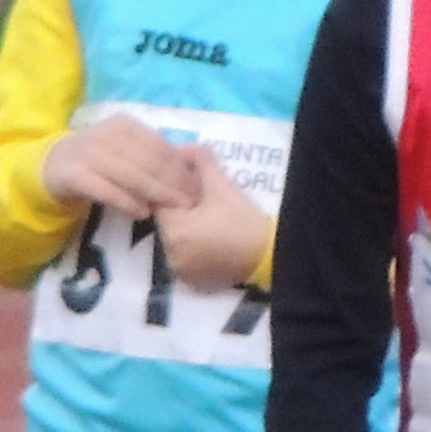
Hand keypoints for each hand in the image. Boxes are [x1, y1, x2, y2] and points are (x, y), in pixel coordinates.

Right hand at [39, 112, 203, 222]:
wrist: (55, 165)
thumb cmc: (99, 158)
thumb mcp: (123, 147)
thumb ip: (150, 154)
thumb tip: (190, 171)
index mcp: (124, 124)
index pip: (160, 146)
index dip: (181, 168)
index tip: (197, 187)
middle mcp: (107, 135)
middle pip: (149, 161)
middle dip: (174, 183)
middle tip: (190, 203)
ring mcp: (90, 154)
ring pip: (131, 175)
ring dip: (156, 193)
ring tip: (173, 209)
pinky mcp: (76, 175)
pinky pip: (108, 191)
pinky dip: (128, 202)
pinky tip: (143, 213)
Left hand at [147, 145, 272, 290]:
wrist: (269, 256)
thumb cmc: (244, 220)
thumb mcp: (222, 186)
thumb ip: (201, 162)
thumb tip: (185, 148)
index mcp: (174, 231)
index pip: (161, 203)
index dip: (176, 192)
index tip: (195, 189)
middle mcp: (171, 255)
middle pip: (168, 224)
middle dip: (182, 212)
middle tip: (206, 205)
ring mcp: (182, 272)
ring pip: (177, 242)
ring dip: (187, 232)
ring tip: (211, 224)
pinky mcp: (194, 283)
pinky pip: (186, 261)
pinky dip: (194, 251)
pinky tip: (213, 242)